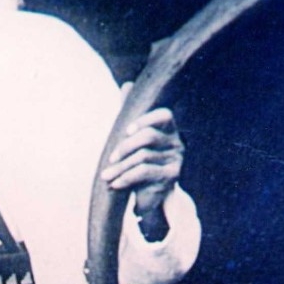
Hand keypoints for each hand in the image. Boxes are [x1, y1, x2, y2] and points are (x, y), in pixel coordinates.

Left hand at [100, 92, 184, 215]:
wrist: (147, 198)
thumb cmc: (138, 165)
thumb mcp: (132, 140)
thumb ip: (130, 113)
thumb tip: (127, 85)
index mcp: (168, 130)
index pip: (164, 115)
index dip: (145, 120)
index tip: (127, 130)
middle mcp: (177, 142)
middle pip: (149, 136)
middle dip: (125, 147)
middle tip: (110, 159)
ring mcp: (176, 159)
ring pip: (143, 156)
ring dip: (121, 167)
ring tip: (106, 176)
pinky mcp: (172, 176)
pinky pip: (145, 172)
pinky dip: (126, 178)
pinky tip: (115, 184)